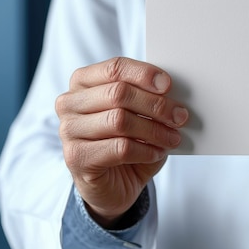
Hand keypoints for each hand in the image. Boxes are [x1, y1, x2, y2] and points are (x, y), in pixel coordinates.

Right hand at [55, 57, 188, 226]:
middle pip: (119, 93)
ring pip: (119, 120)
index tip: (168, 85)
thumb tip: (170, 88)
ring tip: (172, 137)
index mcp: (83, 80)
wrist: (112, 181)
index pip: (115, 68)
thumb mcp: (138, 110)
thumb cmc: (126, 137)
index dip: (143, 74)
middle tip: (179, 116)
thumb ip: (148, 94)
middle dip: (155, 104)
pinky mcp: (76, 157)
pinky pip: (119, 148)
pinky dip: (145, 150)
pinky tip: (157, 152)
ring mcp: (69, 130)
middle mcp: (70, 102)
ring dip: (154, 130)